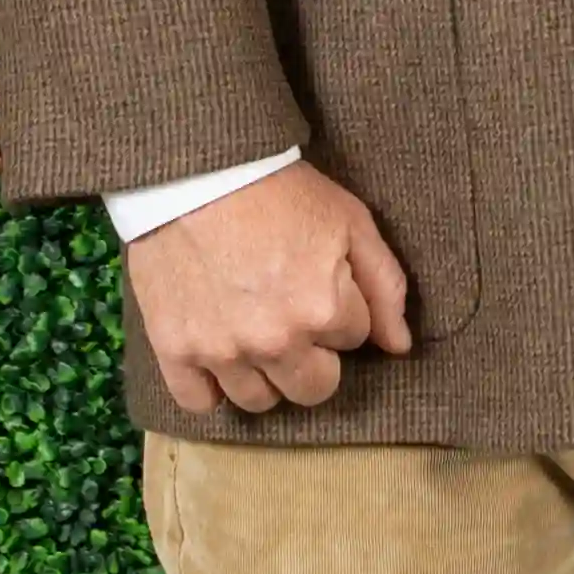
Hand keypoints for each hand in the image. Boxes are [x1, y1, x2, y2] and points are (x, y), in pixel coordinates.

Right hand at [123, 161, 412, 417]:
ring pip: (259, 401)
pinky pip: (199, 402)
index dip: (339, 309)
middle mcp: (274, 341)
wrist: (196, 171)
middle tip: (293, 319)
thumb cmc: (279, 191)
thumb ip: (384, 285)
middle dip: (314, 359)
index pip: (354, 340)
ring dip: (264, 375)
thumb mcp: (350, 221)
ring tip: (255, 334)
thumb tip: (399, 346)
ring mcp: (221, 350)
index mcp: (322, 311)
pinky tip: (217, 358)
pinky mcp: (174, 350)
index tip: (317, 280)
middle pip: (313, 390)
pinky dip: (209, 387)